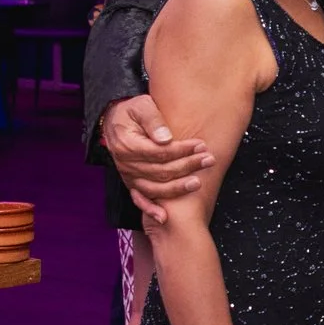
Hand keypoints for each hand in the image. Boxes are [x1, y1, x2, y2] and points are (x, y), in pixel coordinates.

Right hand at [102, 95, 209, 224]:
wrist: (115, 121)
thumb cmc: (132, 112)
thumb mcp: (142, 107)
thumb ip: (153, 121)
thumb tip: (165, 138)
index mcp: (128, 145)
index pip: (160, 153)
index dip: (182, 151)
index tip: (201, 145)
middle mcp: (126, 164)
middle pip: (161, 171)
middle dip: (187, 166)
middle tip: (208, 160)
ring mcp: (128, 176)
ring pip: (155, 188)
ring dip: (177, 188)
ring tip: (198, 182)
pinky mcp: (131, 182)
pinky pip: (139, 199)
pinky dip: (150, 209)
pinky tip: (163, 217)